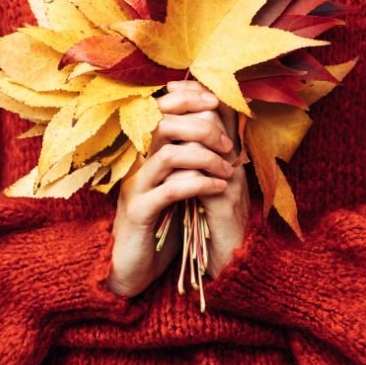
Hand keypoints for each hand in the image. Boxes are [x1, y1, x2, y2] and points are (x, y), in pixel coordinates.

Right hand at [105, 81, 246, 296]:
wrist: (137, 266)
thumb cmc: (164, 224)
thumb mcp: (181, 185)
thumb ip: (192, 156)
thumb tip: (220, 123)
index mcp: (148, 153)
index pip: (161, 110)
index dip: (187, 99)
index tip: (216, 101)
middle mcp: (138, 164)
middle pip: (164, 124)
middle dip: (203, 127)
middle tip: (229, 145)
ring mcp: (136, 187)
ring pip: (168, 154)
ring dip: (205, 157)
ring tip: (227, 170)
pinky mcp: (139, 212)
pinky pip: (170, 190)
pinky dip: (199, 184)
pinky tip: (218, 188)